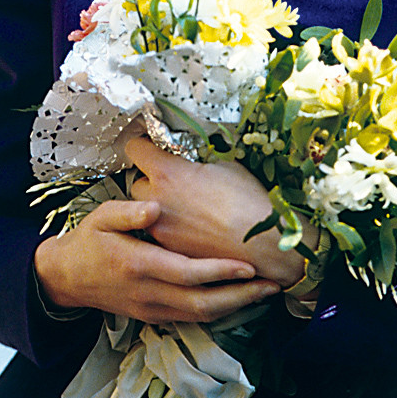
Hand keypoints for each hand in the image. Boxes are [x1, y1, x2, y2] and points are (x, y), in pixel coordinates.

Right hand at [33, 198, 279, 324]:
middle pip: (202, 305)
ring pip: (200, 317)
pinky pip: (191, 318)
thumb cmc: (88, 241)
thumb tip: (156, 208)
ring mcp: (151, 309)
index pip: (187, 274)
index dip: (220, 272)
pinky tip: (237, 299)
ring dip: (235, 307)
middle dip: (241, 298)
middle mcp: (148, 294)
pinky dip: (217, 311)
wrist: (66, 278)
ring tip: (263, 292)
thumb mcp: (101, 217)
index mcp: (138, 265)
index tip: (249, 265)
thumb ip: (128, 211)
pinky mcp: (153, 316)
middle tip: (271, 285)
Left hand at [127, 136, 318, 287]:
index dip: (144, 146)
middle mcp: (156, 201)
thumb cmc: (248, 204)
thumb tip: (196, 161)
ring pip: (146, 213)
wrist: (262, 243)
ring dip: (159, 208)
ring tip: (187, 209)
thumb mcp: (226, 166)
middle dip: (152, 182)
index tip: (152, 149)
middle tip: (174, 183)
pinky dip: (171, 230)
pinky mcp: (170, 251)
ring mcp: (160, 229)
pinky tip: (193, 228)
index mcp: (167, 173)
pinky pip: (161, 234)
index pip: (135, 149)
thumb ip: (200, 161)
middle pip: (136, 183)